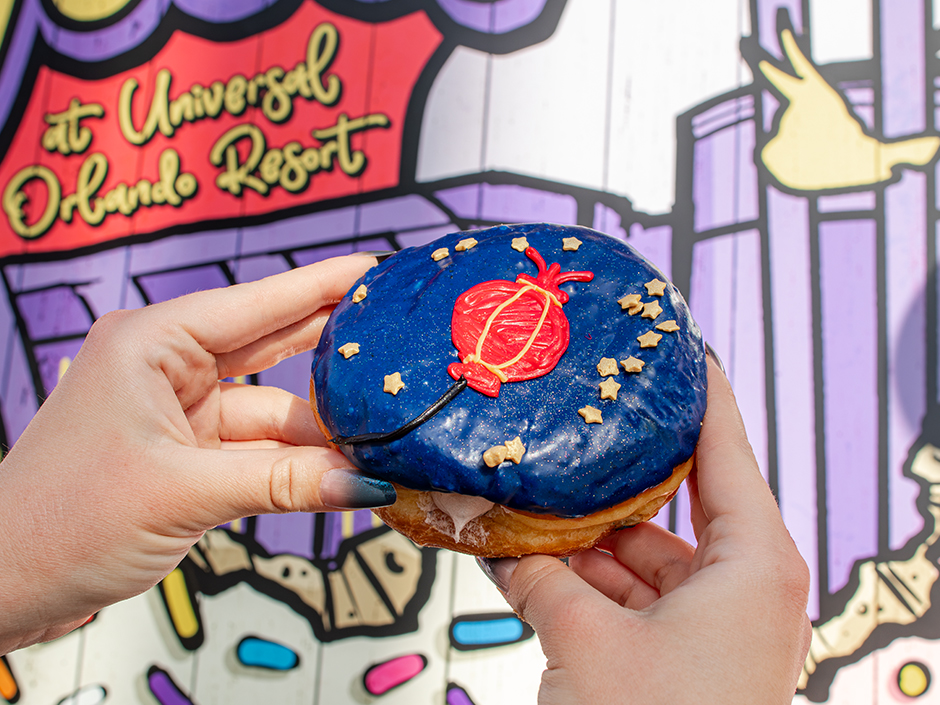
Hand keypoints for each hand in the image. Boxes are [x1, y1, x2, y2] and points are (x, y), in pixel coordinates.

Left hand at [0, 254, 394, 653]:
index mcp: (152, 343)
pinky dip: (297, 461)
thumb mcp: (182, 491)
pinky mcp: (187, 454)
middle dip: (332, 346)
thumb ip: (281, 482)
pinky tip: (343, 469)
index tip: (376, 269)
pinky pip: (258, 448)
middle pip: (270, 345)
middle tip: (396, 335)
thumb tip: (367, 484)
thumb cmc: (63, 520)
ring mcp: (180, 412)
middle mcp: (168, 367)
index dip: (322, 286)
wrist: (4, 585)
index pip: (256, 304)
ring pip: (271, 407)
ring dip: (321, 427)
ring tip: (385, 429)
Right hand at [481, 357, 810, 703]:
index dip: (700, 393)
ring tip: (519, 504)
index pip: (726, 450)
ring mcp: (708, 627)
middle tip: (561, 433)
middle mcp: (740, 588)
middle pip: (670, 505)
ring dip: (577, 541)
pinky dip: (578, 584)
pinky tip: (523, 561)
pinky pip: (624, 601)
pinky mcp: (677, 660)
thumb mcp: (586, 642)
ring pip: (637, 557)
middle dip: (605, 479)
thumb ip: (538, 578)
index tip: (676, 345)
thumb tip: (497, 537)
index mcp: (753, 564)